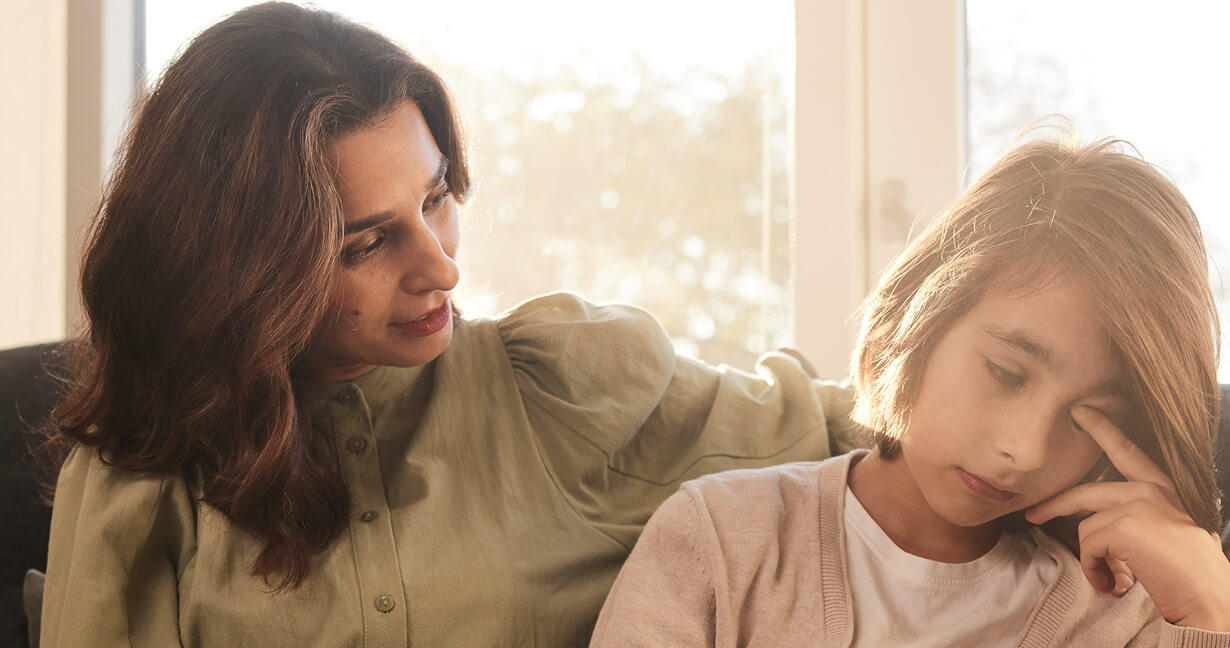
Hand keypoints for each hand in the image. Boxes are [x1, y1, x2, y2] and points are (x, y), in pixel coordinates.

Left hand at [1025, 406, 1229, 631]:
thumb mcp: (1165, 534)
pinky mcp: (1124, 526)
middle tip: (1034, 516)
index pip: (1128, 451)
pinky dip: (1095, 569)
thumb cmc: (1190, 573)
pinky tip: (1116, 583)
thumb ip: (1135, 524)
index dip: (1103, 429)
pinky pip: (1088, 546)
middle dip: (1054, 505)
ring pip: (1086, 527)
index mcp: (1163, 488)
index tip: (1081, 410)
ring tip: (1111, 579)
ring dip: (1093, 559)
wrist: (1210, 597)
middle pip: (1085, 492)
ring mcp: (1137, 505)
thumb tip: (1101, 543)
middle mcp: (1150, 490)